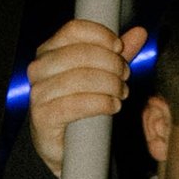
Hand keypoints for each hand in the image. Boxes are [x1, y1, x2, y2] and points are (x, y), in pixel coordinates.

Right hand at [26, 16, 148, 177]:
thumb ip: (118, 54)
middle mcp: (39, 69)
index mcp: (49, 51)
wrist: (65, 148)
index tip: (119, 47)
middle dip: (109, 62)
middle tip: (125, 75)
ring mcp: (38, 93)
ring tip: (121, 92)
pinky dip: (99, 103)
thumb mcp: (102, 75)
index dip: (100, 35)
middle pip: (79, 53)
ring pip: (78, 78)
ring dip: (108, 83)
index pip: (73, 30)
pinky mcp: (42, 117)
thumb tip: (140, 32)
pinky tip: (113, 106)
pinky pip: (74, 104)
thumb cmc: (81, 106)